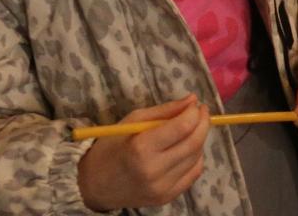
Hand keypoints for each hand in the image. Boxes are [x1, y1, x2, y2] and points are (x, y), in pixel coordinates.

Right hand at [77, 95, 210, 212]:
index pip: (182, 128)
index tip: (196, 104)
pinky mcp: (166, 198)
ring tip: (190, 130)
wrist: (94, 184)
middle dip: (203, 123)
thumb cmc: (111, 147)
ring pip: (196, 158)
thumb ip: (165, 110)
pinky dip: (195, 158)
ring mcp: (161, 188)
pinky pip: (192, 174)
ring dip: (199, 140)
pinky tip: (186, 149)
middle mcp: (153, 171)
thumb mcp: (133, 120)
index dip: (194, 113)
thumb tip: (193, 100)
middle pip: (194, 143)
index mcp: (141, 148)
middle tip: (201, 113)